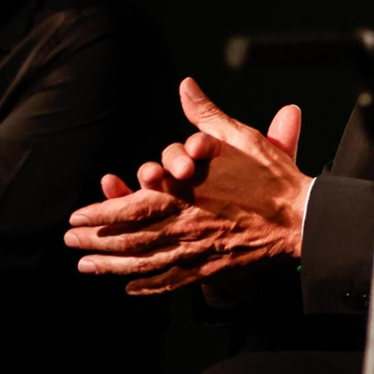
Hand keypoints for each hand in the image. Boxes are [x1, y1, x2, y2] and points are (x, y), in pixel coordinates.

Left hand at [65, 77, 312, 294]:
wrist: (302, 216)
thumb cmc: (271, 176)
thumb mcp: (239, 137)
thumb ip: (206, 114)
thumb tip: (185, 86)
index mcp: (185, 196)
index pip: (129, 208)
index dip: (99, 213)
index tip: (76, 217)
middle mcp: (183, 227)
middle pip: (128, 240)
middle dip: (94, 242)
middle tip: (70, 243)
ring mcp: (196, 252)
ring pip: (143, 264)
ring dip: (111, 266)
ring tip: (86, 267)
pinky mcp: (211, 267)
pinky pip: (171, 281)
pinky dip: (147, 285)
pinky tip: (130, 287)